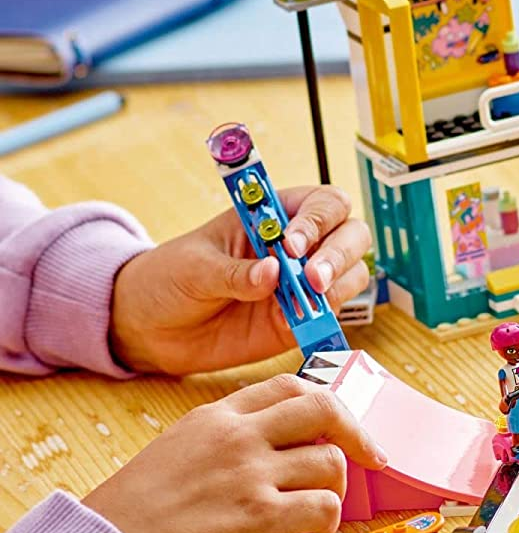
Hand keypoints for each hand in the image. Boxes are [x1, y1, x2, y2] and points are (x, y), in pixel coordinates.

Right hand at [85, 373, 386, 532]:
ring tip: (314, 516)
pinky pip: (324, 507)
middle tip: (368, 461)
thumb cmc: (135, 512)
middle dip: (356, 434)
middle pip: (325, 408)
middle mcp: (238, 435)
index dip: (327, 406)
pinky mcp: (260, 515)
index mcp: (217, 415)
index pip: (290, 386)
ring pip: (331, 462)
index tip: (341, 429)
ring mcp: (251, 472)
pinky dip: (327, 524)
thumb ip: (225, 440)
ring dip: (336, 492)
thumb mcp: (177, 450)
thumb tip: (275, 450)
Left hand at [110, 186, 371, 374]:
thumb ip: (233, 272)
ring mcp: (306, 283)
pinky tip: (292, 324)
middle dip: (339, 255)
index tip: (292, 244)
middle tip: (311, 278)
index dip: (318, 219)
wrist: (153, 328)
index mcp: (275, 216)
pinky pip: (332, 315)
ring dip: (336, 286)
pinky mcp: (303, 319)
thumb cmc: (170, 279)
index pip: (322, 204)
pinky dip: (323, 319)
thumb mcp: (194, 267)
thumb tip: (272, 274)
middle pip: (352, 235)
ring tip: (299, 304)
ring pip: (352, 274)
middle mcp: (300, 246)